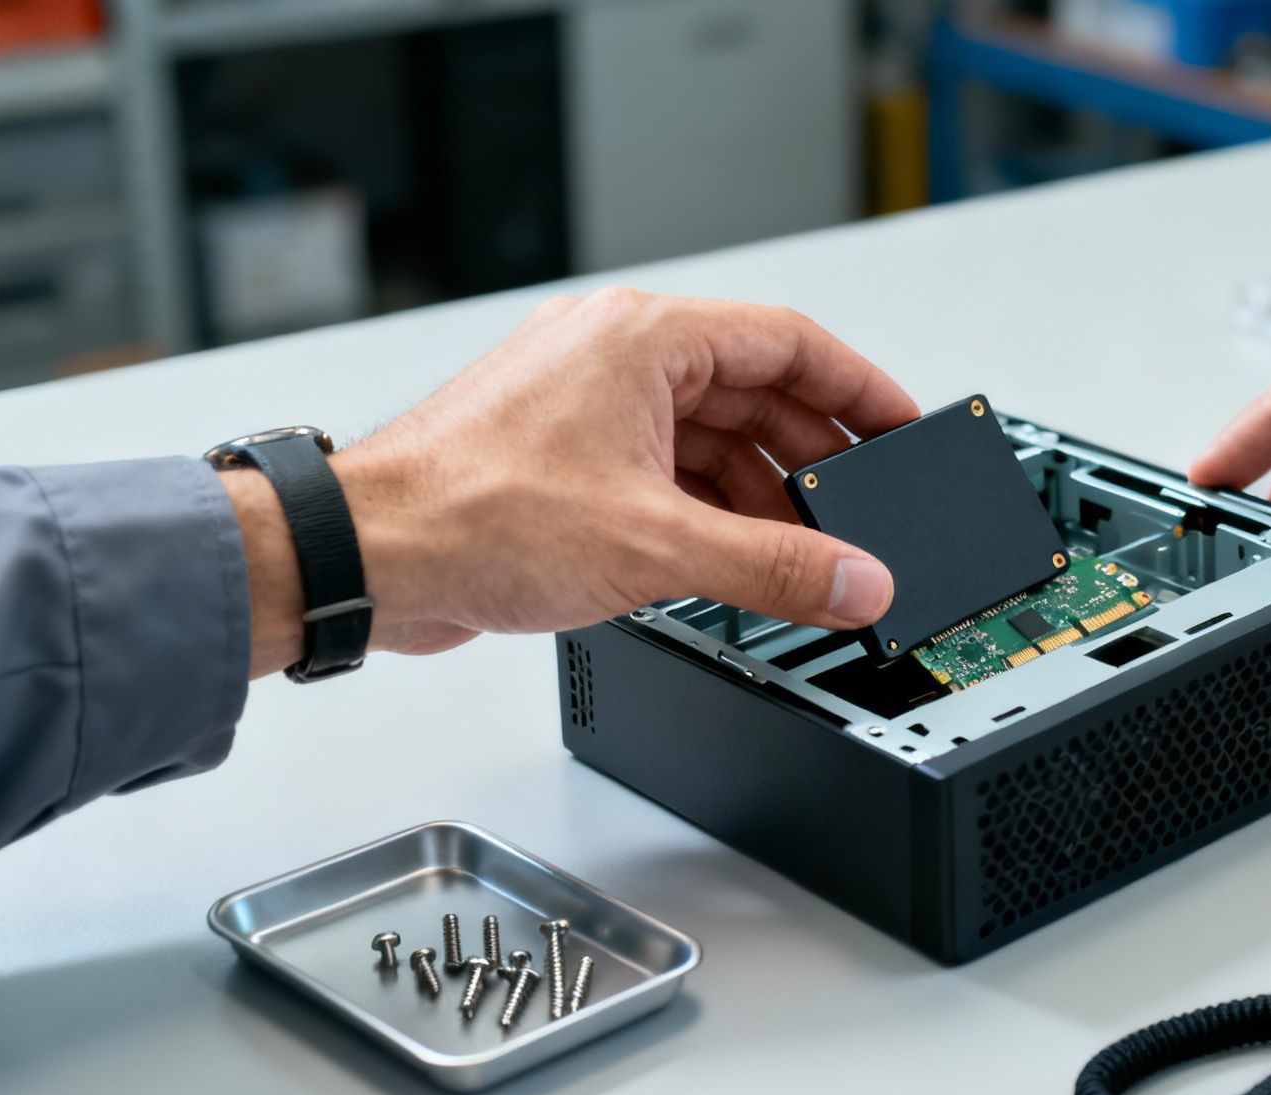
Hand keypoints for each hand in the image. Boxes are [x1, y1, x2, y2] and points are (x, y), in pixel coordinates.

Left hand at [226, 290, 918, 674]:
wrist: (367, 557)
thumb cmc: (470, 514)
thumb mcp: (656, 544)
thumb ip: (775, 567)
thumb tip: (857, 580)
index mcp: (642, 338)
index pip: (788, 342)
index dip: (859, 388)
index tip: (903, 425)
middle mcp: (615, 356)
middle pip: (752, 391)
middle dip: (811, 456)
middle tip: (862, 507)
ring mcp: (586, 404)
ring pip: (707, 435)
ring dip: (759, 492)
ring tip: (804, 550)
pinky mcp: (564, 454)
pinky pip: (665, 468)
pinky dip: (708, 509)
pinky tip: (735, 557)